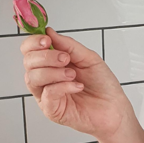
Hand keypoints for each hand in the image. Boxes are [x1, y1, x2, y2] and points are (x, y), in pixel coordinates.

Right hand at [21, 27, 136, 141]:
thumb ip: (69, 45)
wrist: (114, 109)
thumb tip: (49, 32)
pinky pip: (47, 94)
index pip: (30, 50)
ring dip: (53, 72)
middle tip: (65, 59)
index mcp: (52, 64)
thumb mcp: (89, 58)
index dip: (34, 42)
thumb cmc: (104, 87)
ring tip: (72, 74)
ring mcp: (47, 96)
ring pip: (33, 78)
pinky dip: (62, 87)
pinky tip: (76, 86)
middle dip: (45, 56)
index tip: (47, 40)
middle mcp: (46, 79)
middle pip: (28, 62)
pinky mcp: (51, 110)